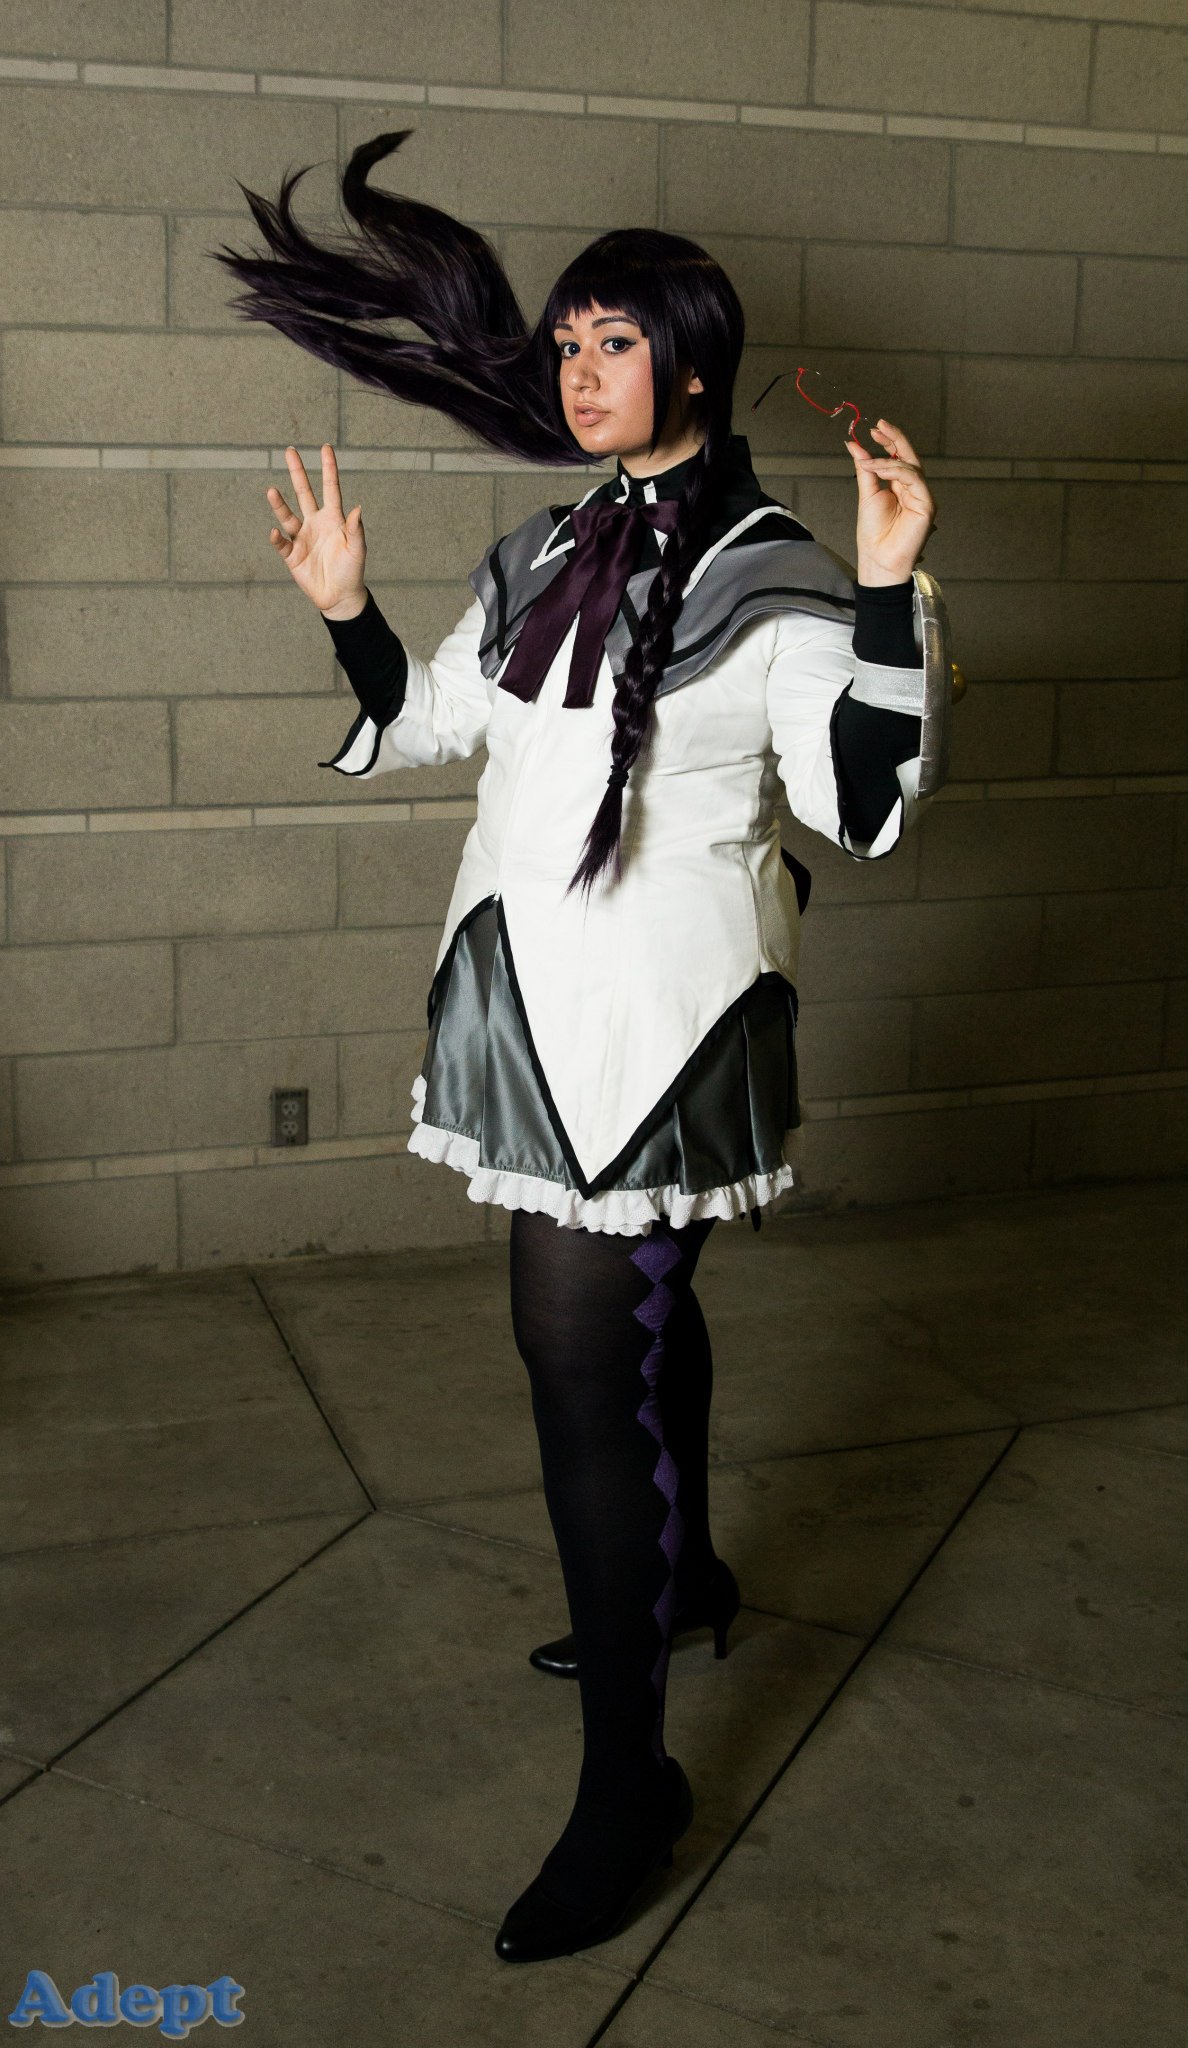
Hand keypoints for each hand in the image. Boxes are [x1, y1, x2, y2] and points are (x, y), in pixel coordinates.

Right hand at [266, 443, 366, 615]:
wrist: (339, 596)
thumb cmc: (351, 571)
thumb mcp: (357, 550)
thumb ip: (355, 529)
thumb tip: (357, 507)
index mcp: (333, 518)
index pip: (330, 488)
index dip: (329, 468)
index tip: (326, 447)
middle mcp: (315, 523)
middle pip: (304, 492)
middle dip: (297, 472)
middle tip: (290, 451)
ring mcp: (302, 537)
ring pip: (288, 516)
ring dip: (279, 504)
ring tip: (272, 491)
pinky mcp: (292, 554)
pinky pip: (281, 543)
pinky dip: (276, 538)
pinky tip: (274, 532)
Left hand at [846, 418, 937, 584]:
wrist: (878, 559)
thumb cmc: (874, 534)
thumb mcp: (867, 494)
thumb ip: (865, 469)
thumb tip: (854, 445)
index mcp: (901, 486)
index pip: (899, 457)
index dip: (889, 440)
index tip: (874, 428)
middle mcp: (914, 489)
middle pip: (909, 456)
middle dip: (894, 438)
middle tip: (879, 426)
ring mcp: (922, 496)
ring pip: (910, 466)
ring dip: (887, 459)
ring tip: (868, 461)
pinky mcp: (927, 504)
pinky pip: (913, 479)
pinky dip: (895, 471)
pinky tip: (878, 470)